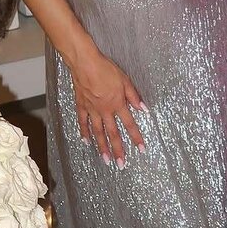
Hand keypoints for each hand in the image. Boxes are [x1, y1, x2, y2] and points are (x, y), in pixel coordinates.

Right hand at [70, 48, 146, 167]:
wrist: (85, 63)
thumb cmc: (106, 69)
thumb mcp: (125, 81)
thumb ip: (134, 97)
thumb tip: (144, 109)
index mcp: (117, 104)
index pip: (130, 124)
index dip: (136, 137)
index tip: (141, 149)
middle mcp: (105, 110)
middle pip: (113, 134)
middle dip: (118, 150)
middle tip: (121, 164)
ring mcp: (92, 110)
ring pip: (98, 132)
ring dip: (102, 147)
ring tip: (105, 159)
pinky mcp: (82, 106)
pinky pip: (83, 122)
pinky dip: (84, 132)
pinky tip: (86, 141)